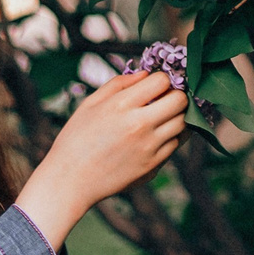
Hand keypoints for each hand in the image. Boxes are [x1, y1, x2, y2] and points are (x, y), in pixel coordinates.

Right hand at [13, 69, 185, 252]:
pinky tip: (155, 135)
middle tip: (165, 98)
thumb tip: (145, 73)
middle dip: (175, 95)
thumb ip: (119, 84)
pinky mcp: (152, 165)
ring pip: (183, 123)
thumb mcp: (90, 104)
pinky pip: (175, 144)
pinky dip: (170, 136)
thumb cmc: (76, 140)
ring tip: (161, 116)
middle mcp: (139, 125)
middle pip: (180, 100)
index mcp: (121, 105)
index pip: (162, 81)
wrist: (70, 181)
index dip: (162, 79)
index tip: (156, 84)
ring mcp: (148, 147)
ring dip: (176, 116)